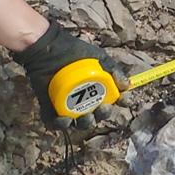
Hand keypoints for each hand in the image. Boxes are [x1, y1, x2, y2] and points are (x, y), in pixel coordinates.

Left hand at [10, 19, 128, 129]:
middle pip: (98, 115)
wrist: (48, 49)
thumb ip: (113, 70)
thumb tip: (126, 85)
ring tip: (84, 117)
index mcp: (98, 89)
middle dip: (103, 115)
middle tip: (101, 108)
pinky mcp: (50, 109)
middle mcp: (85, 100)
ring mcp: (67, 106)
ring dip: (85, 123)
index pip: (112, 100)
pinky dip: (60, 125)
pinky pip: (55, 123)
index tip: (123, 100)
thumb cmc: (74, 52)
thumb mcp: (98, 58)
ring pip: (79, 123)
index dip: (120, 102)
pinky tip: (64, 119)